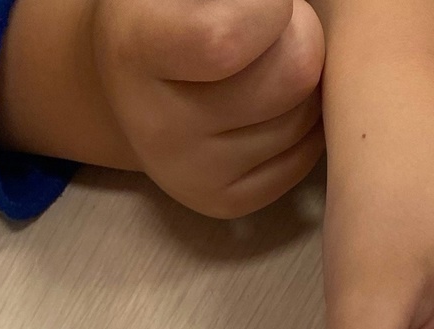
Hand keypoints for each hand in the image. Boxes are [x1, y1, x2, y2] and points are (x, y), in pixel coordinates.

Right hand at [93, 0, 325, 216]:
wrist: (129, 83)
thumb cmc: (170, 10)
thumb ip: (232, 0)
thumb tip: (283, 15)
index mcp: (138, 49)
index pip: (227, 40)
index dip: (272, 13)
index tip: (268, 4)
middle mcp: (158, 125)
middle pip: (292, 76)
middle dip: (301, 38)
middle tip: (273, 29)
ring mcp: (190, 174)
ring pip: (304, 117)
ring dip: (304, 81)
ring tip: (266, 64)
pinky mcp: (221, 202)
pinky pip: (302, 159)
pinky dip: (304, 125)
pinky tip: (273, 102)